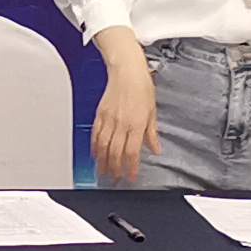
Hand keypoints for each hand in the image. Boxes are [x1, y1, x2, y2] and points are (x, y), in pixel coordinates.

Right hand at [90, 53, 158, 186]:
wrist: (127, 70)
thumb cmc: (141, 86)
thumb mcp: (153, 111)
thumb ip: (152, 133)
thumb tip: (156, 148)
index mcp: (137, 124)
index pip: (132, 152)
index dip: (130, 167)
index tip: (131, 176)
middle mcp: (121, 123)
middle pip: (116, 153)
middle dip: (115, 169)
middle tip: (115, 179)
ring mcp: (109, 119)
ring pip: (104, 146)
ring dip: (103, 162)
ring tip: (104, 172)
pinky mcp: (100, 114)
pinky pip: (95, 134)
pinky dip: (95, 147)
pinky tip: (95, 154)